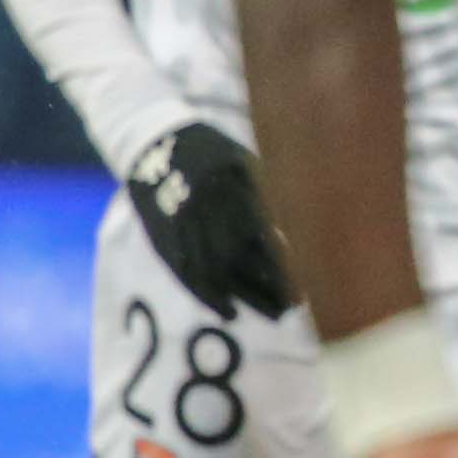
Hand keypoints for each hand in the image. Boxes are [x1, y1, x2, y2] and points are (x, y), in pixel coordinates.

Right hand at [126, 120, 296, 317]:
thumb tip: (292, 247)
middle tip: (293, 308)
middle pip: (239, 256)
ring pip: (212, 270)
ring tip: (273, 315)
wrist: (154, 142)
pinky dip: (208, 296)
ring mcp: (179, 222)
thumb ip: (267, 201)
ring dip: (243, 297)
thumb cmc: (215, 154)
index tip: (304, 286)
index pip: (261, 233)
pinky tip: (230, 312)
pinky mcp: (162, 236)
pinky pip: (185, 273)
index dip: (282, 264)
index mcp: (230, 183)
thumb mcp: (246, 165)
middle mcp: (203, 205)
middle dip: (267, 286)